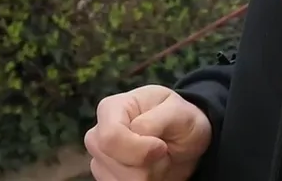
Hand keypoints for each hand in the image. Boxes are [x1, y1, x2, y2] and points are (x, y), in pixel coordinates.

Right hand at [84, 84, 211, 180]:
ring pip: (120, 180)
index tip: (161, 147)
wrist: (183, 142)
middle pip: (115, 164)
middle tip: (161, 151)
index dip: (139, 149)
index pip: (110, 137)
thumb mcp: (178, 112)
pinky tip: (151, 170)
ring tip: (157, 159)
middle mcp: (98, 133)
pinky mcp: (106, 176)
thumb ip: (155, 120)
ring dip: (147, 176)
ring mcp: (99, 158)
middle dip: (146, 165)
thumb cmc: (179, 120)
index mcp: (111, 108)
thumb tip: (136, 132)